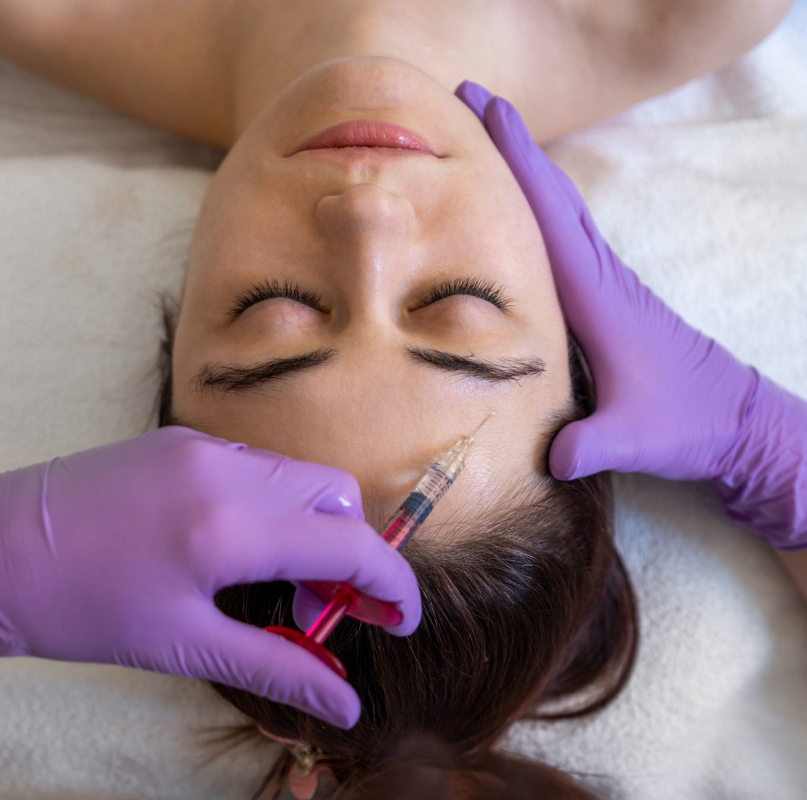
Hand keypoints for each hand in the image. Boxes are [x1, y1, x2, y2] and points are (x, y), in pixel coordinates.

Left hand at [0, 426, 421, 727]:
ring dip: (312, 529)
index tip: (400, 622)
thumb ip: (274, 666)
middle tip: (331, 614)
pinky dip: (272, 508)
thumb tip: (343, 704)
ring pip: (295, 478)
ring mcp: (197, 447)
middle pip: (334, 496)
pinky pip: (253, 468)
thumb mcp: (180, 645)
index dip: (389, 586)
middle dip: (352, 552)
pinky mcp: (173, 442)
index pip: (349, 544)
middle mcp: (224, 468)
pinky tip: (240, 557)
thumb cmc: (72, 608)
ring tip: (281, 593)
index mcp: (229, 524)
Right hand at [456, 82, 806, 546]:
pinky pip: (560, 238)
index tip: (484, 108)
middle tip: (465, 97)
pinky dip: (534, 208)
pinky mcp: (603, 301)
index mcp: (599, 295)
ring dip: (520, 169)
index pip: (550, 214)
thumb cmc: (688, 424)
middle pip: (550, 194)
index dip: (517, 159)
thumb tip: (551, 456)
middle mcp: (600, 277)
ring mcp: (604, 285)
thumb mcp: (636, 439)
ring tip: (476, 138)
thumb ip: (592, 443)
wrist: (737, 423)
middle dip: (509, 143)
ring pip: (556, 211)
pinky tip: (509, 211)